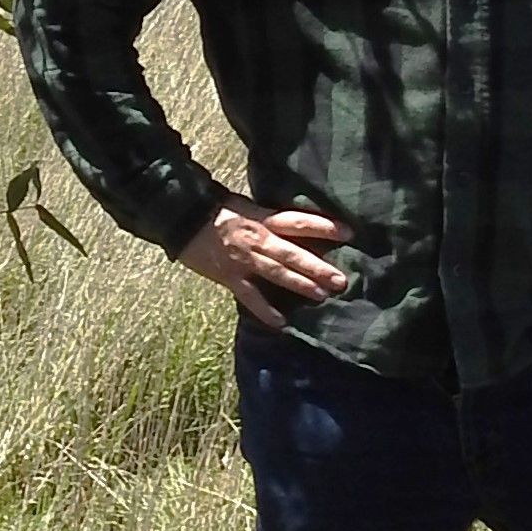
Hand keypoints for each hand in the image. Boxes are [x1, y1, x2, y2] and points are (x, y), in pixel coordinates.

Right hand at [176, 199, 350, 327]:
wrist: (182, 218)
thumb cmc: (218, 210)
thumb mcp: (249, 208)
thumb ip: (272, 220)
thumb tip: (301, 230)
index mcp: (263, 219)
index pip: (299, 222)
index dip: (324, 226)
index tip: (349, 233)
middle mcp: (258, 240)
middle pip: (292, 253)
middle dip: (317, 267)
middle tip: (341, 280)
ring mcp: (243, 260)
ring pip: (276, 274)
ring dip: (300, 285)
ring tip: (322, 295)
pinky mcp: (229, 277)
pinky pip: (249, 297)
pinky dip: (265, 310)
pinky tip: (282, 323)